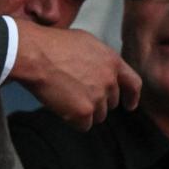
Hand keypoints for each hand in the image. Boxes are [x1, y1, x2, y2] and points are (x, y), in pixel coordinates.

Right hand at [11, 20, 140, 130]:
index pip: (133, 83)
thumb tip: (97, 69)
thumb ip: (98, 59)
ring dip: (84, 112)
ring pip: (97, 116)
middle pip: (110, 103)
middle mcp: (109, 80)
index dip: (132, 96)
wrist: (35, 56)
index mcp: (112, 61)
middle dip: (97, 103)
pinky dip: (73, 120)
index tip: (129, 105)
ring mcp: (97, 97)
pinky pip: (83, 125)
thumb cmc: (52, 45)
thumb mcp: (85, 43)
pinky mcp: (83, 112)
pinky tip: (61, 108)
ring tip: (66, 99)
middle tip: (78, 97)